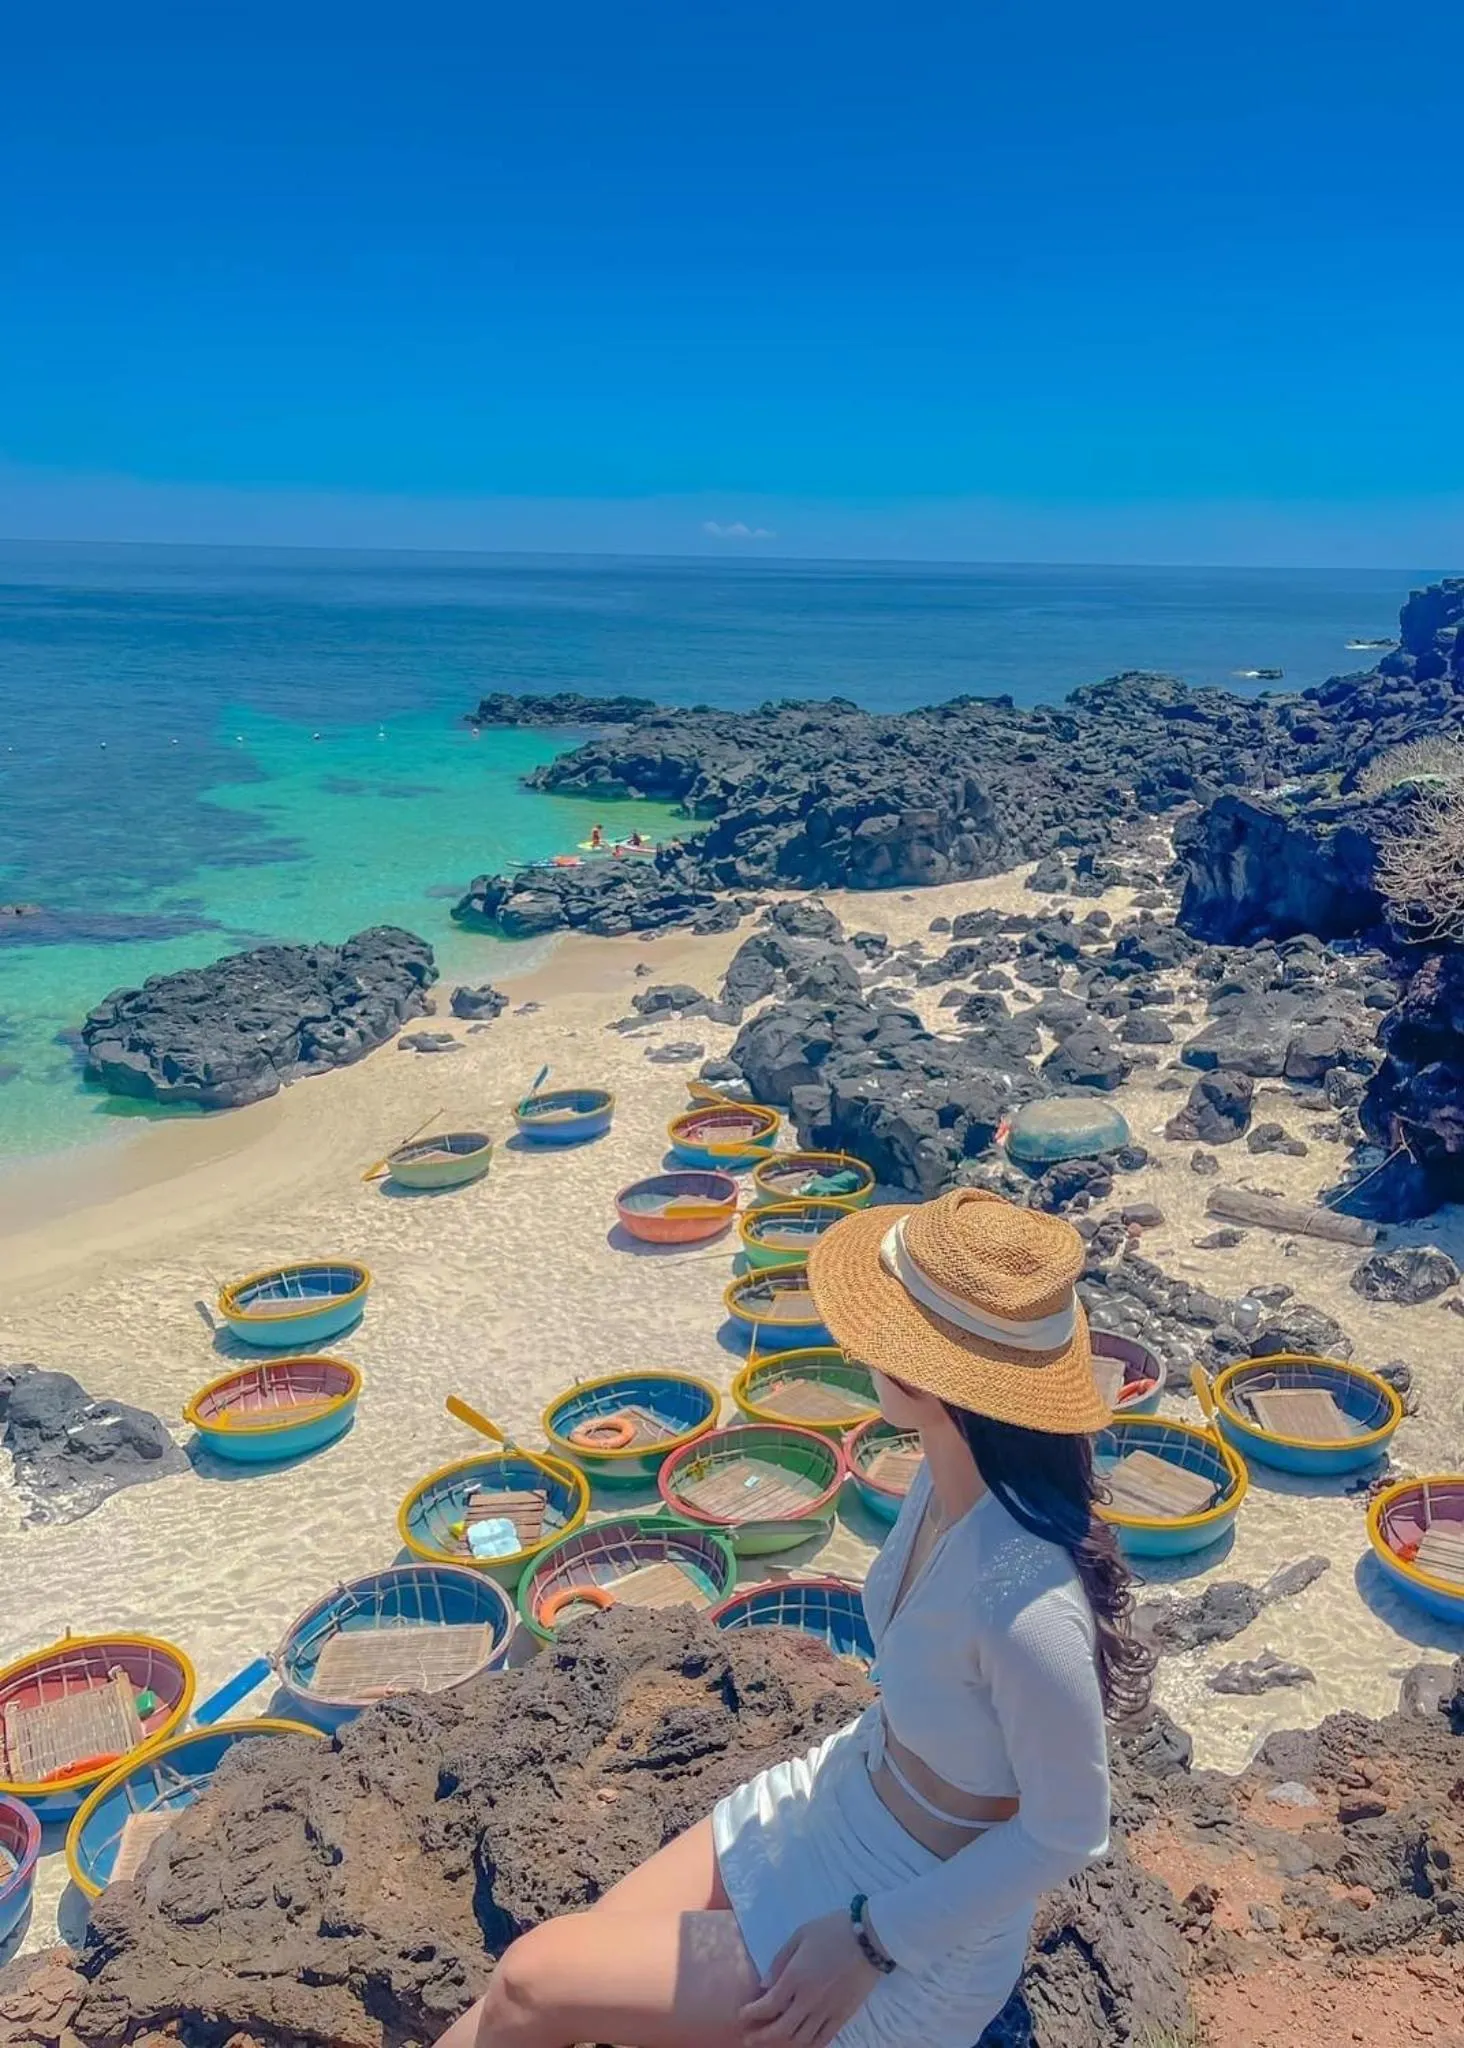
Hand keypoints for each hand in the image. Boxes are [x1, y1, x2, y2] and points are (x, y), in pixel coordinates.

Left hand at [740, 1909, 881, 2047]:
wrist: (869, 1938)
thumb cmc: (832, 1930)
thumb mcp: (800, 1935)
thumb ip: (779, 1961)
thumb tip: (764, 1986)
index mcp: (796, 1977)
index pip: (768, 2006)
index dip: (751, 2014)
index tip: (741, 2016)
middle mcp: (809, 1999)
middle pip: (780, 2030)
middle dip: (761, 2037)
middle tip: (748, 2038)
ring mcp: (827, 2011)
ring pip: (800, 2039)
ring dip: (782, 2044)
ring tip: (770, 2042)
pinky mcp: (843, 2016)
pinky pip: (823, 2040)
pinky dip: (808, 2045)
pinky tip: (799, 2043)